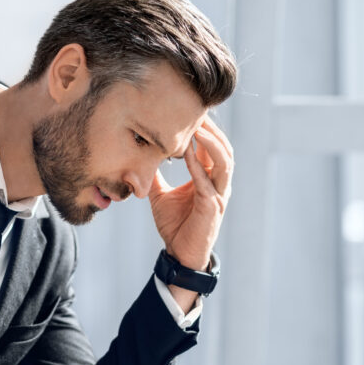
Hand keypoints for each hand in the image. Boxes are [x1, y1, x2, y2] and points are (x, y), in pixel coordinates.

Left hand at [148, 116, 233, 271]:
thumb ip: (154, 176)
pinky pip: (207, 181)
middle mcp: (219, 184)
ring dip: (211, 142)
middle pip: (223, 149)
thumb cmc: (175, 225)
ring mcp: (218, 195)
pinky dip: (198, 165)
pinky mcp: (212, 207)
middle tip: (197, 110)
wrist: (179, 254)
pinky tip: (187, 151)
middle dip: (212, 129)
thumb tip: (139, 158)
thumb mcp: (160, 194)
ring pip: (224, 162)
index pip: (212, 148)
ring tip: (198, 125)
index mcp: (209, 179)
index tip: (190, 110)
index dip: (204, 129)